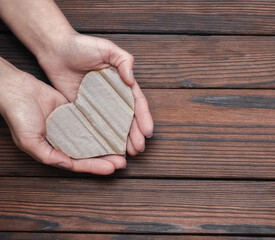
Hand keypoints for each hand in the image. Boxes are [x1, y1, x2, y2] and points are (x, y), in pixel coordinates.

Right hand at [0, 58, 125, 174]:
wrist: (18, 89)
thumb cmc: (18, 115)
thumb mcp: (29, 141)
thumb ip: (48, 155)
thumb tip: (68, 165)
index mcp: (54, 151)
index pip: (78, 163)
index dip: (95, 167)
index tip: (112, 169)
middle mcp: (65, 141)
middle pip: (89, 153)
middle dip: (106, 159)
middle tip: (123, 162)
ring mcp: (71, 127)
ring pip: (92, 139)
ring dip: (107, 145)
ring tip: (123, 148)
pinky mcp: (75, 113)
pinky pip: (90, 122)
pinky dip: (101, 128)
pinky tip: (114, 130)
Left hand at [37, 33, 153, 156]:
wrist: (56, 50)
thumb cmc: (82, 46)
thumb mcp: (107, 48)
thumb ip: (124, 61)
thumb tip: (131, 80)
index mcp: (122, 83)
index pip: (136, 103)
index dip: (144, 118)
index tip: (148, 132)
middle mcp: (113, 96)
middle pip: (127, 119)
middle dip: (135, 135)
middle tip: (139, 149)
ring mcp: (99, 105)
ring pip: (114, 125)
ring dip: (122, 140)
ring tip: (128, 153)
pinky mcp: (84, 109)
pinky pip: (95, 125)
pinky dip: (102, 137)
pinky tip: (107, 148)